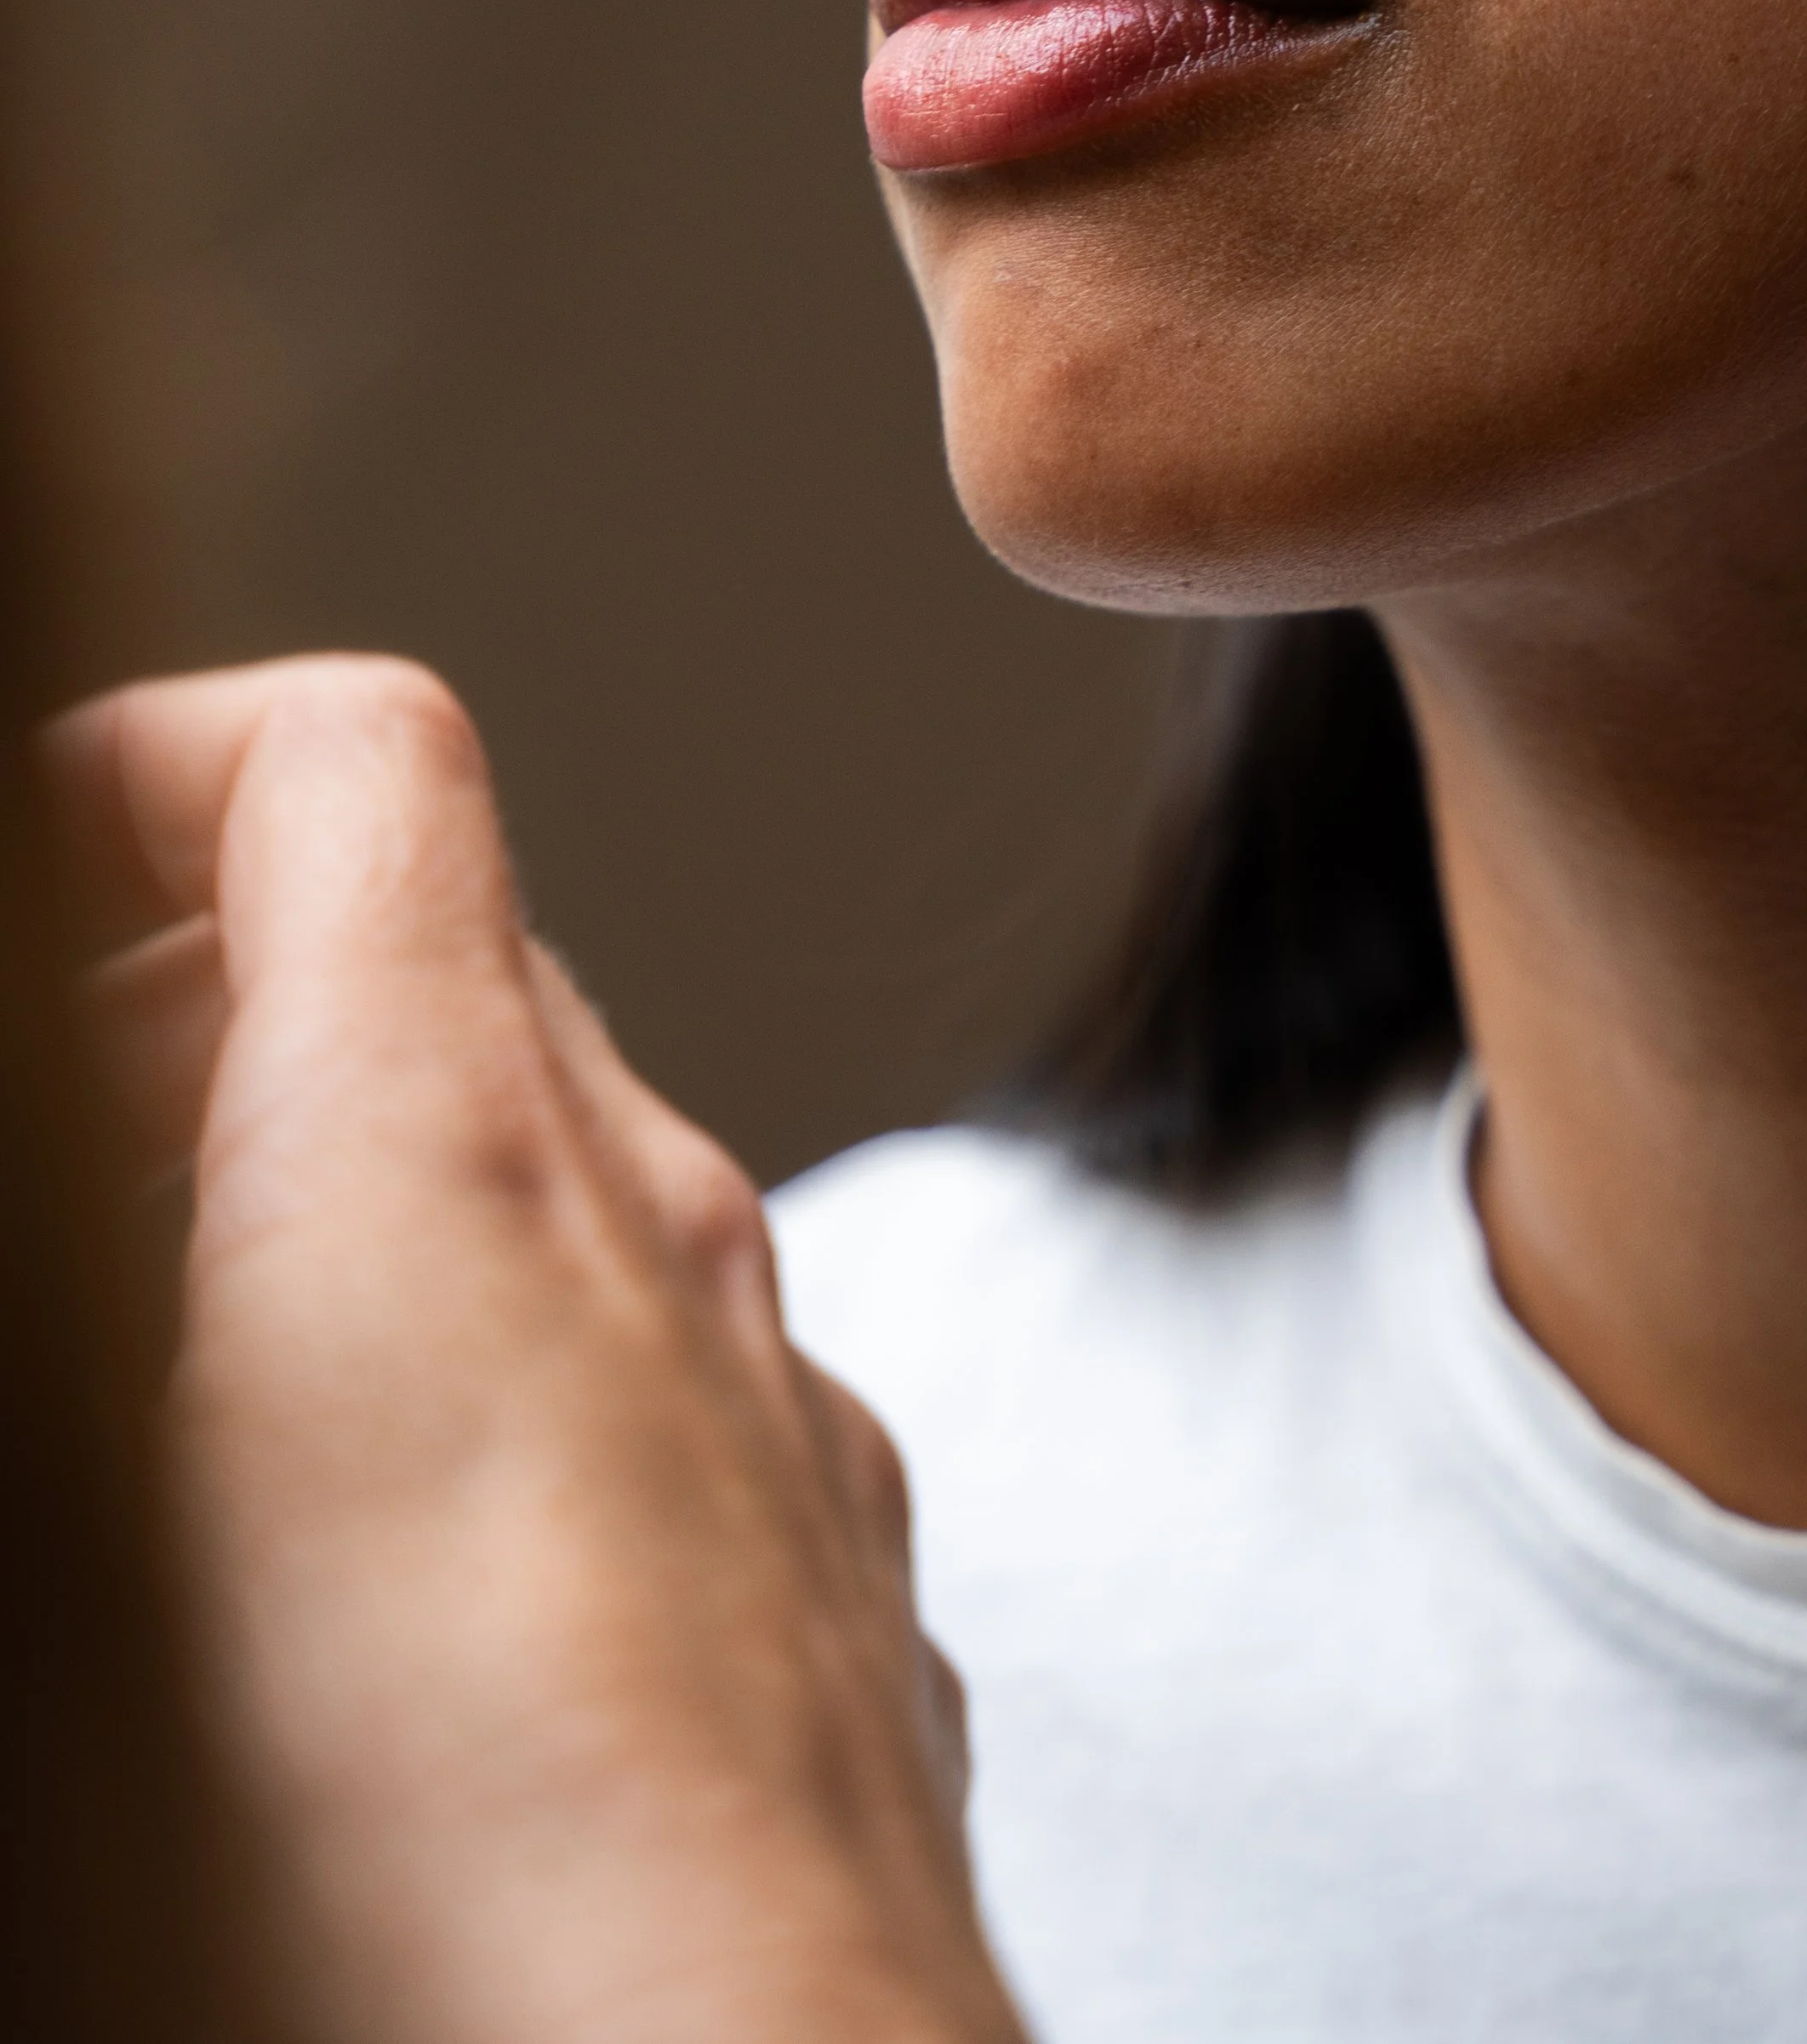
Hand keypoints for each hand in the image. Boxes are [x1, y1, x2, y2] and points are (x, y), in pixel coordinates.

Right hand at [51, 657, 1023, 2043]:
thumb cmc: (380, 1934)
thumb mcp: (86, 1537)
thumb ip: (81, 1277)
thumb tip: (82, 1205)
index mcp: (440, 1167)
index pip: (348, 769)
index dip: (154, 770)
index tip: (34, 859)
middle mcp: (656, 1244)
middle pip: (456, 964)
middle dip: (219, 1010)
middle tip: (56, 1141)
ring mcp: (777, 1422)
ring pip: (570, 1184)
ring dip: (365, 1211)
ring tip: (187, 1390)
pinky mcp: (836, 1605)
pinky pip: (672, 1388)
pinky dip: (515, 1390)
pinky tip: (390, 1604)